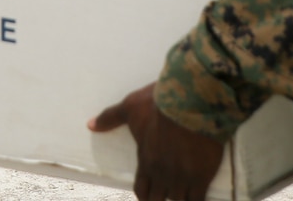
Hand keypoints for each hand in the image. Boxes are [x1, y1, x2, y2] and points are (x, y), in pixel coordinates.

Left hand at [90, 83, 225, 200]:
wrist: (190, 101)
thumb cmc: (158, 103)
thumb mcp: (130, 107)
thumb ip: (110, 118)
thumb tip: (90, 125)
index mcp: (145, 160)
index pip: (141, 190)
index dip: (144, 195)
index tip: (150, 195)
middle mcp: (162, 174)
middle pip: (158, 200)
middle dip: (161, 199)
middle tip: (166, 194)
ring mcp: (182, 177)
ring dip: (181, 199)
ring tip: (185, 194)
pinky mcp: (202, 176)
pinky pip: (198, 200)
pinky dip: (197, 200)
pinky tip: (199, 195)